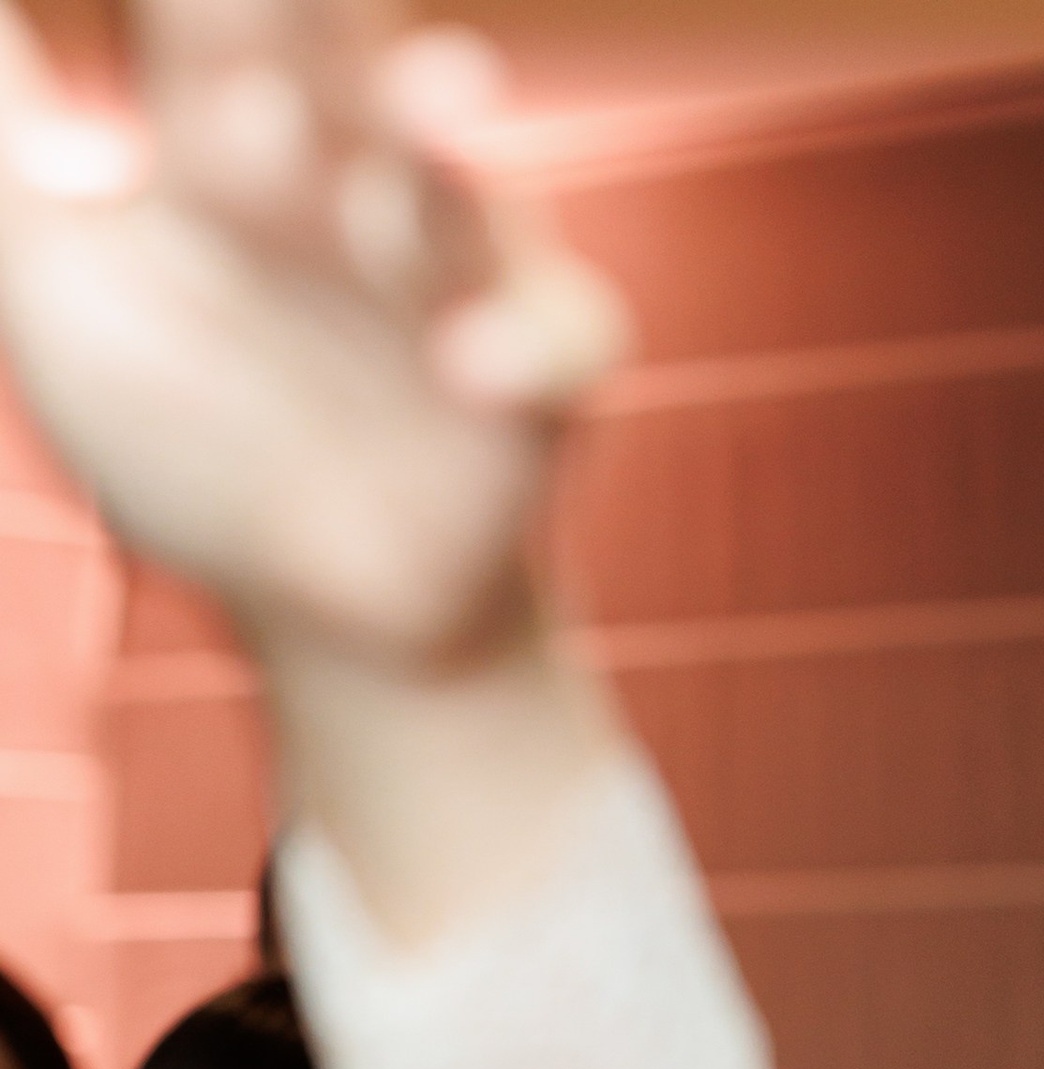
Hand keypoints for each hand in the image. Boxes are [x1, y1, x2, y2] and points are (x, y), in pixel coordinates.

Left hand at [0, 0, 622, 662]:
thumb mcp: (60, 283)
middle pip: (340, 64)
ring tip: (429, 99)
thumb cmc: (189, 435)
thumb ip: (10, 141)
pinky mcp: (533, 389)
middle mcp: (351, 182)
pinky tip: (470, 367)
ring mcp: (448, 280)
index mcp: (232, 137)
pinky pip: (559, 347)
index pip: (214, 15)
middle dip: (321, 12)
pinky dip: (528, 350)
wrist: (322, 604)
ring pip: (452, 187)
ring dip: (440, 143)